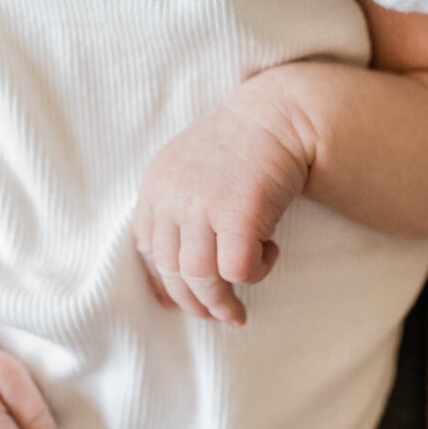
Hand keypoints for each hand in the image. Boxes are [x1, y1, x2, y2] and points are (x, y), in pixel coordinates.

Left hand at [133, 94, 311, 325]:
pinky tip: (270, 253)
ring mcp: (202, 206)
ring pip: (201, 278)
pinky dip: (254, 273)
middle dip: (193, 303)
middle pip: (171, 270)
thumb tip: (167, 283)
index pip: (147, 247)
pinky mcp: (238, 215)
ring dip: (220, 302)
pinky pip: (239, 269)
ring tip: (237, 312)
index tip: (180, 299)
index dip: (162, 279)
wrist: (281, 113)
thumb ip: (178, 211)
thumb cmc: (242, 144)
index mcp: (155, 185)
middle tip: (216, 315)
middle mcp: (171, 196)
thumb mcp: (192, 170)